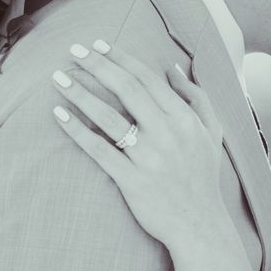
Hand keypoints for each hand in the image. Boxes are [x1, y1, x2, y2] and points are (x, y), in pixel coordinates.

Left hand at [52, 42, 231, 256]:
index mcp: (184, 119)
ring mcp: (149, 158)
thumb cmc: (203, 176)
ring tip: (58, 78)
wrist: (200, 225)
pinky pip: (98, 150)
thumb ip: (196, 98)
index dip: (120, 57)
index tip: (97, 45)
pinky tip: (59, 115)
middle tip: (72, 50)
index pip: (147, 78)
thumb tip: (173, 69)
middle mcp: (167, 134)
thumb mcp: (212, 133)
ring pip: (108, 117)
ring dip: (80, 93)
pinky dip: (77, 131)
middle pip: (126, 89)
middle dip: (96, 65)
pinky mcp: (132, 181)